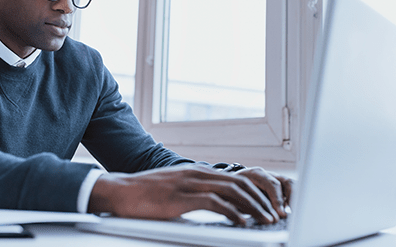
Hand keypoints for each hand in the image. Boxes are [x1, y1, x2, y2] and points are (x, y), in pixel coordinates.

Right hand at [88, 164, 289, 224]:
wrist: (121, 191)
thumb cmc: (146, 193)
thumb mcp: (175, 188)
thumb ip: (195, 192)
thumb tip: (215, 204)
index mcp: (197, 172)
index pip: (235, 179)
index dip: (255, 192)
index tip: (268, 206)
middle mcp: (197, 174)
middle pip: (240, 183)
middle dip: (261, 200)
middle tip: (274, 215)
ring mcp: (190, 184)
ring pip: (232, 192)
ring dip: (253, 207)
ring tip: (265, 220)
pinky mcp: (182, 197)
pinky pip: (215, 203)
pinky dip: (233, 213)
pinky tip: (242, 223)